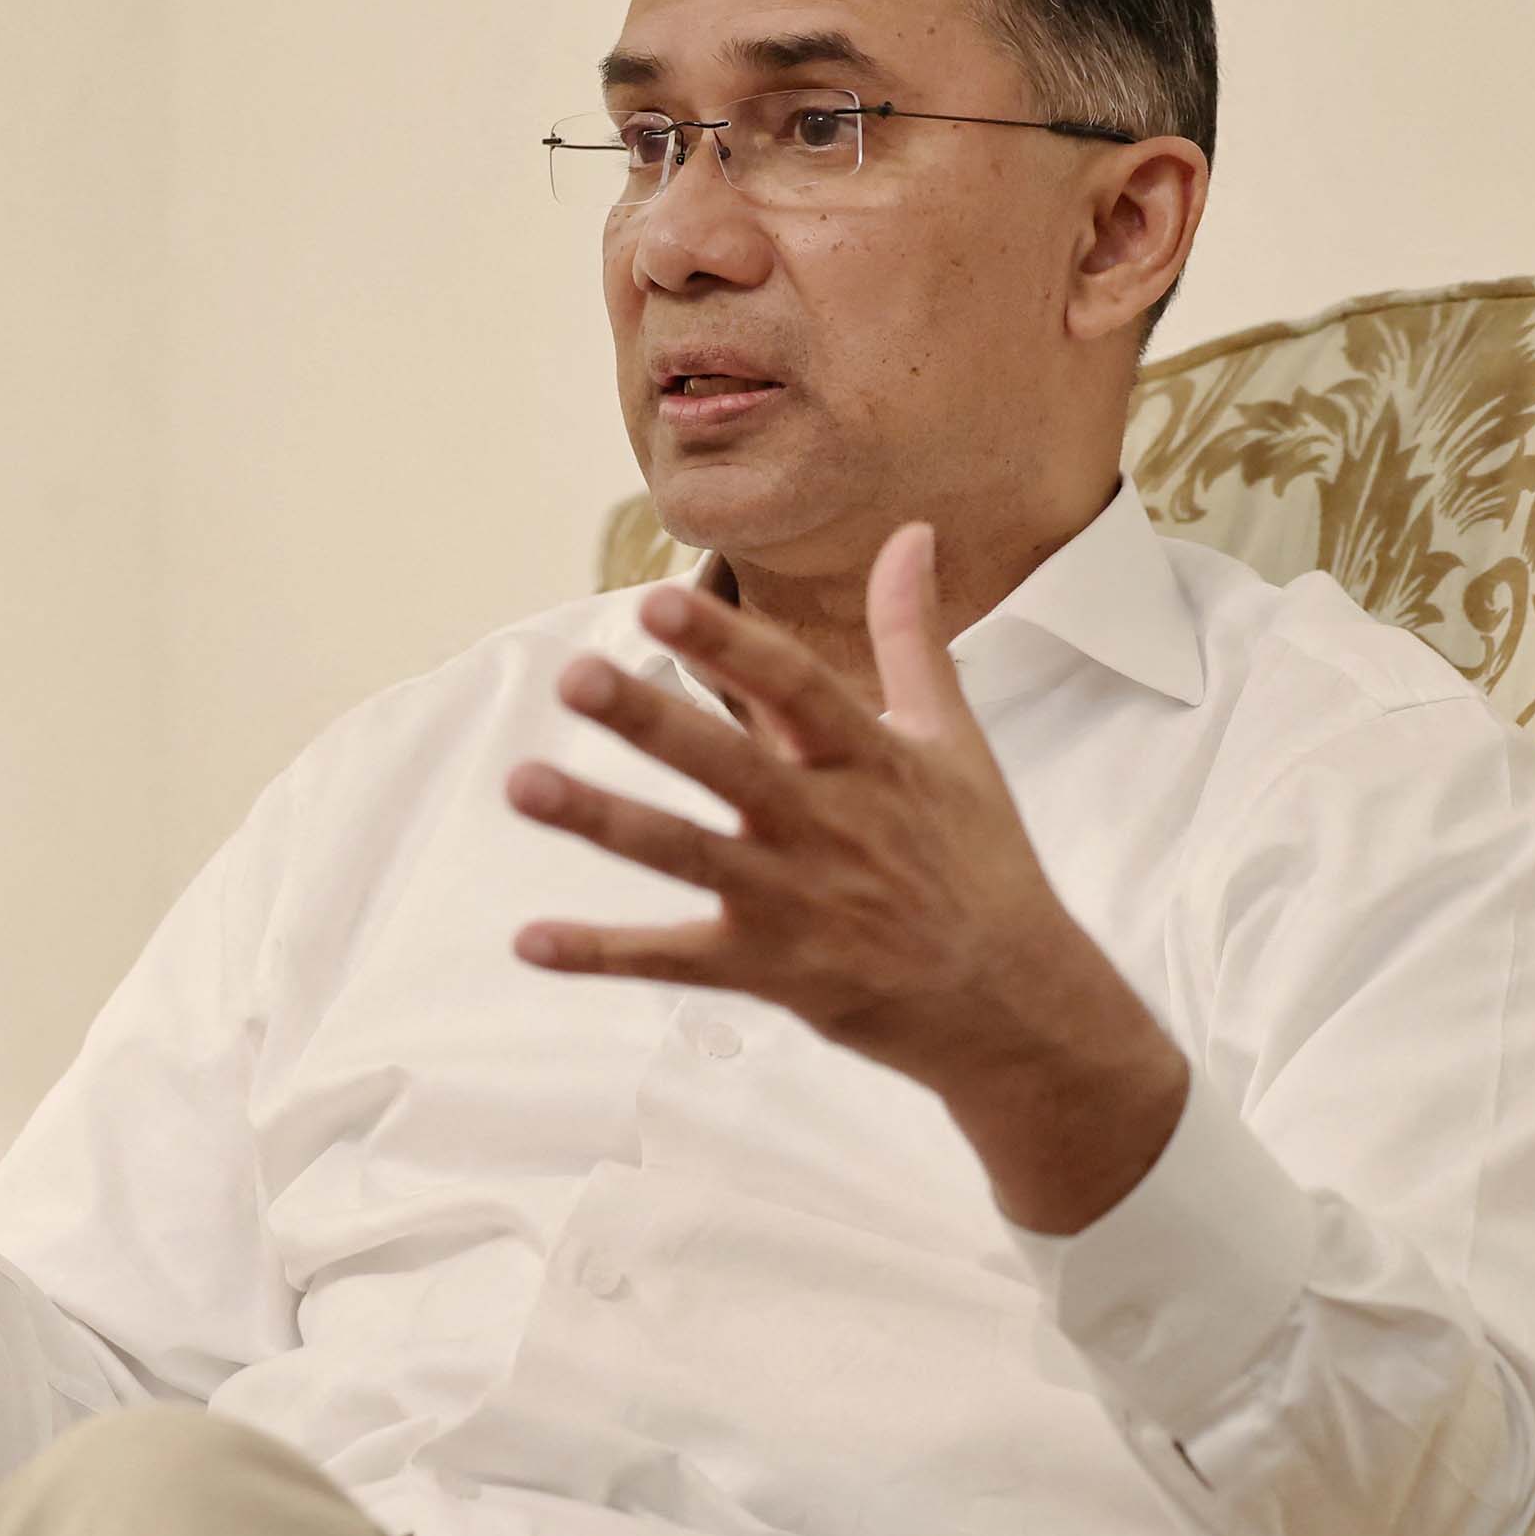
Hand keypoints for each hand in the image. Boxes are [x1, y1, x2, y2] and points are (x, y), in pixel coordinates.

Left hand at [502, 521, 1124, 1102]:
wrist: (1013, 1002)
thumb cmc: (978, 860)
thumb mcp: (953, 742)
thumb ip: (912, 636)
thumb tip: (912, 532)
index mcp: (871, 760)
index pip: (793, 688)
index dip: (727, 645)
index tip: (656, 599)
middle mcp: (829, 826)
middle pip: (727, 765)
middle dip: (649, 721)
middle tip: (573, 676)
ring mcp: (795, 902)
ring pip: (685, 855)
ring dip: (602, 820)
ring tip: (521, 784)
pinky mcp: (769, 970)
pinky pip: (674, 958)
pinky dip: (603, 954)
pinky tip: (528, 940)